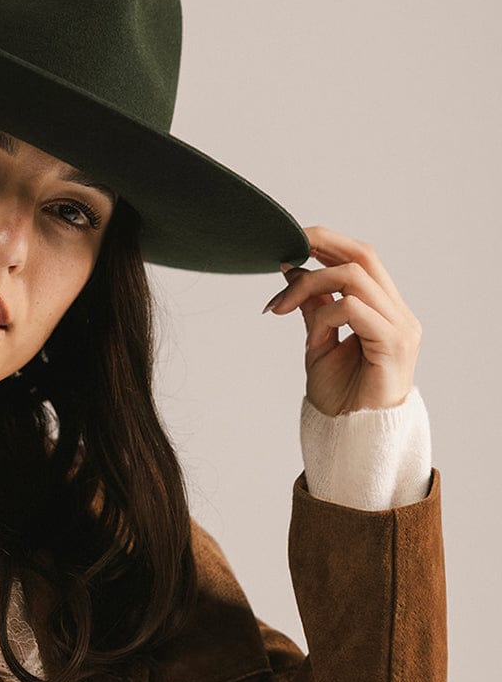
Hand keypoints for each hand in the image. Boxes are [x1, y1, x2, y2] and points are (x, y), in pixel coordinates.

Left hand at [262, 226, 421, 415]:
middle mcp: (397, 312)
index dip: (325, 244)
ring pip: (354, 276)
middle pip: (363, 255)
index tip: (287, 247)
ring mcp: (400, 327)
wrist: (352, 437)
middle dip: (320, 244)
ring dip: (310, 284)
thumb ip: (314, 306)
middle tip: (282, 254)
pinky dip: (323, 314)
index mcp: (383, 309)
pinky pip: (352, 308)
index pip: (360, 258)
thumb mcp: (318, 341)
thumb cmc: (341, 396)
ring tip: (282, 307)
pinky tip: (312, 338)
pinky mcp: (393, 343)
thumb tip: (294, 269)